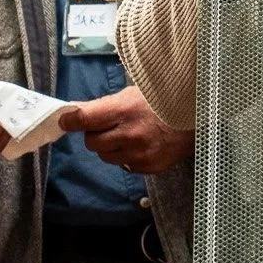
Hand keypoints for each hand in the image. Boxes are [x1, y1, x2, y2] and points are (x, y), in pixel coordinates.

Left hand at [60, 85, 192, 176]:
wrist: (197, 118)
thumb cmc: (163, 100)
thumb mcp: (133, 94)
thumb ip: (105, 106)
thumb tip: (76, 113)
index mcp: (124, 110)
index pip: (84, 119)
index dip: (71, 120)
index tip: (66, 121)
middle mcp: (129, 134)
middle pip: (91, 142)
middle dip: (95, 134)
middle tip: (108, 126)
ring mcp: (139, 154)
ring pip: (106, 156)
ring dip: (110, 147)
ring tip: (129, 134)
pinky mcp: (147, 167)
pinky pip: (124, 165)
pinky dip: (127, 157)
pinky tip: (142, 144)